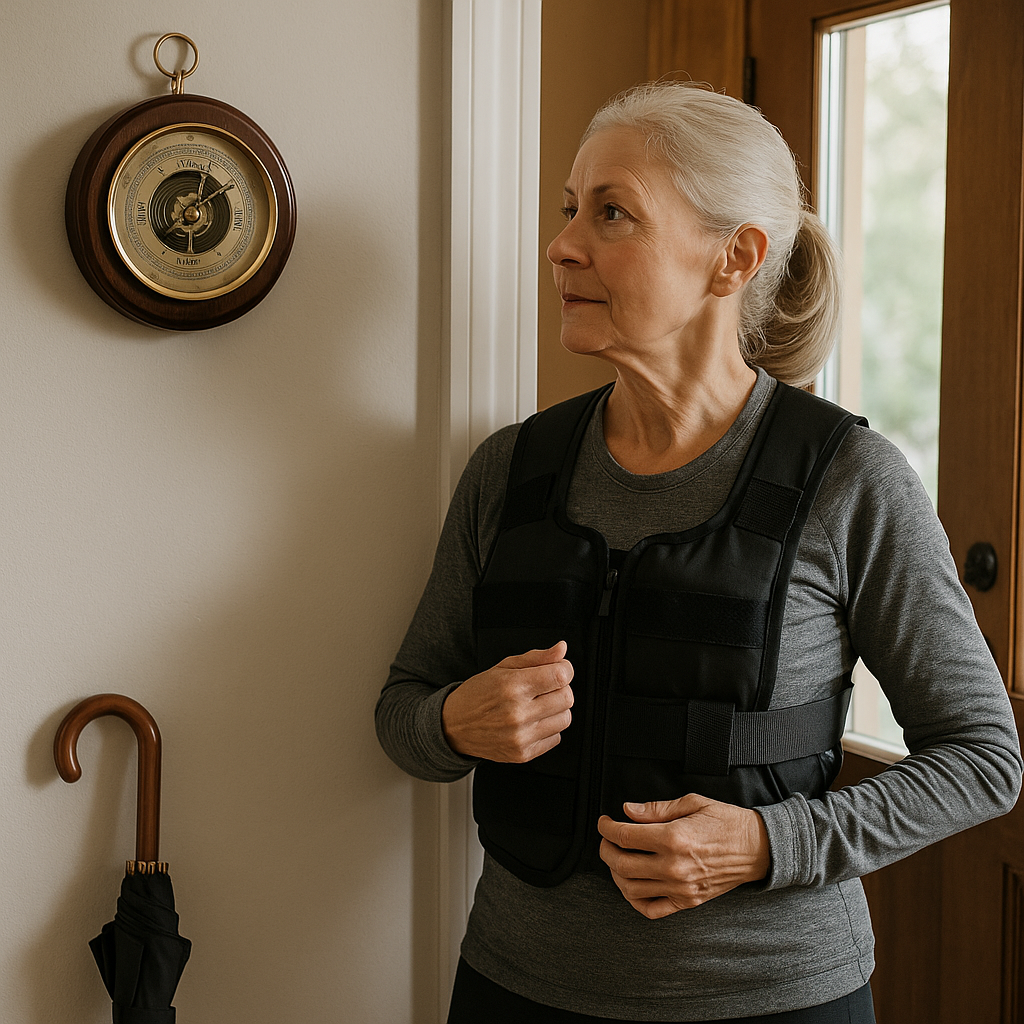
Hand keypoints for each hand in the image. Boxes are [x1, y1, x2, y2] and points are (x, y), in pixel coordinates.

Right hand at [442, 642, 573, 761]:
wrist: (454, 726)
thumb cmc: (478, 694)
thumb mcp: (503, 667)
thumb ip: (536, 657)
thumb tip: (562, 649)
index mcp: (512, 687)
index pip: (560, 676)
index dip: (564, 669)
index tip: (559, 669)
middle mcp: (517, 713)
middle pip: (567, 698)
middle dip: (560, 688)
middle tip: (545, 687)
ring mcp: (521, 736)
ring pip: (565, 719)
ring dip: (556, 709)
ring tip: (537, 705)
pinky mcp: (523, 754)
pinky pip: (556, 737)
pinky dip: (548, 728)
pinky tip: (531, 721)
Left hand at [597, 793, 769, 918]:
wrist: (758, 848)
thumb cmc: (727, 822)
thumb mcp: (692, 803)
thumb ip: (656, 809)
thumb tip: (628, 810)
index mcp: (674, 838)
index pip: (625, 836)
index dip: (607, 828)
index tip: (604, 822)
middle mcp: (674, 866)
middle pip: (621, 864)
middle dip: (606, 849)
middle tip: (607, 839)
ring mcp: (680, 888)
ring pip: (631, 888)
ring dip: (615, 873)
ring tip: (617, 859)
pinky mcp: (687, 901)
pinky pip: (651, 909)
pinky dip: (634, 900)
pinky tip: (631, 884)